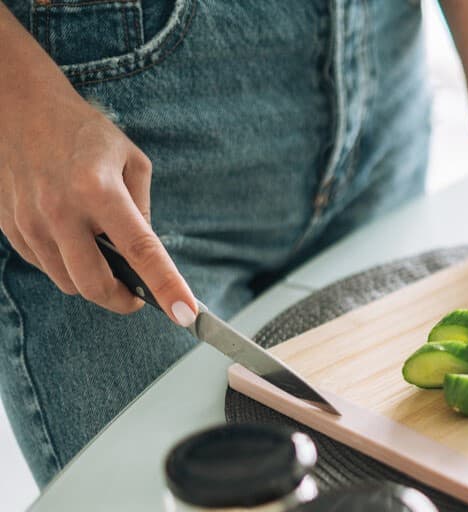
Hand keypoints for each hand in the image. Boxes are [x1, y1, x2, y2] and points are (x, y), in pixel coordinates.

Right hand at [0, 83, 196, 324]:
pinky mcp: (10, 228)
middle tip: (138, 296)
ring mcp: (29, 222)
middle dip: (122, 300)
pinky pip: (44, 267)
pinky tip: (75, 242)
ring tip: (107, 260)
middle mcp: (60, 211)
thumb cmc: (83, 132)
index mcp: (98, 189)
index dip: (164, 286)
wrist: (16, 107)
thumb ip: (142, 208)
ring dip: (93, 283)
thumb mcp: (130, 159)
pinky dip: (66, 266)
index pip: (139, 249)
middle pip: (94, 284)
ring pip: (67, 282)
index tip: (184, 314)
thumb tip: (144, 254)